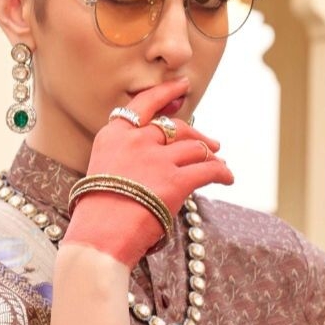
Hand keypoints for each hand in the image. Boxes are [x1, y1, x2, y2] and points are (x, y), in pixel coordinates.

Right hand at [63, 79, 233, 267]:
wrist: (99, 239)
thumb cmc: (98, 215)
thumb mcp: (103, 172)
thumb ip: (126, 157)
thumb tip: (157, 157)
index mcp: (113, 135)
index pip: (143, 104)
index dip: (166, 93)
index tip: (182, 85)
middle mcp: (136, 140)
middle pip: (175, 128)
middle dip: (196, 134)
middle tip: (210, 144)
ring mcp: (157, 159)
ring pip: (195, 148)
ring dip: (211, 155)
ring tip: (220, 164)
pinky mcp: (176, 181)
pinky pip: (209, 170)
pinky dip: (222, 172)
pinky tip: (227, 177)